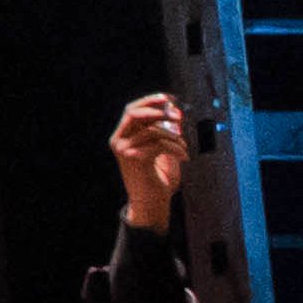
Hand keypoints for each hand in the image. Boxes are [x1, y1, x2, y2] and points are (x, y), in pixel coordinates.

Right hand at [110, 91, 196, 232]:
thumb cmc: (157, 179)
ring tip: (184, 148)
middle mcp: (118, 141)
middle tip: (178, 116)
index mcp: (122, 136)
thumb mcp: (162, 151)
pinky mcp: (135, 159)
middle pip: (134, 113)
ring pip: (152, 131)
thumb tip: (174, 113)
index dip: (150, 101)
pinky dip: (177, 149)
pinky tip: (184, 157)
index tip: (169, 98)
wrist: (151, 205)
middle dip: (159, 111)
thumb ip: (164, 133)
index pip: (131, 109)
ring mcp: (124, 150)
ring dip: (174, 138)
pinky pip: (159, 144)